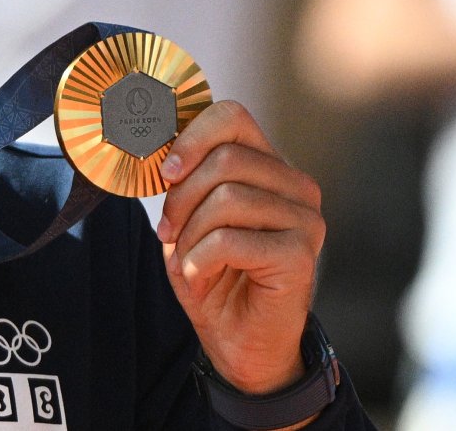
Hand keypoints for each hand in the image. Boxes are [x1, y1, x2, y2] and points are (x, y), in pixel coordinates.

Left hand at [156, 101, 324, 395]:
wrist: (236, 339)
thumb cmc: (209, 270)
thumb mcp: (184, 215)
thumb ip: (179, 174)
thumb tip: (150, 132)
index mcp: (269, 165)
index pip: (232, 116)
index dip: (189, 136)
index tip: (163, 172)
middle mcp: (296, 185)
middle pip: (225, 157)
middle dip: (181, 197)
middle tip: (168, 232)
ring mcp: (306, 219)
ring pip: (227, 198)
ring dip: (190, 234)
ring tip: (189, 259)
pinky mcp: (302, 254)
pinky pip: (230, 240)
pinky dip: (200, 260)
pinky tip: (204, 277)